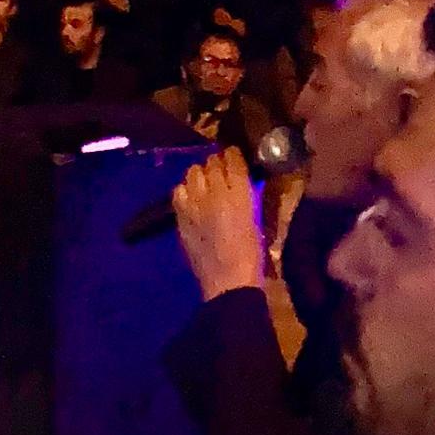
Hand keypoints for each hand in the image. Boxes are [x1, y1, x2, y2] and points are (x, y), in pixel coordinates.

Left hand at [170, 147, 269, 300]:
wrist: (227, 280)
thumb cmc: (250, 254)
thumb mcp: (255, 219)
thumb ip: (245, 197)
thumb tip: (240, 183)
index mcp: (240, 194)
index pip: (232, 161)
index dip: (232, 155)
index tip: (233, 154)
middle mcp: (215, 193)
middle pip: (211, 163)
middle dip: (216, 163)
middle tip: (219, 168)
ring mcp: (194, 203)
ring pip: (192, 172)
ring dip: (199, 174)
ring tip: (205, 181)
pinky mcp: (180, 215)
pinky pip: (178, 191)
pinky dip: (185, 189)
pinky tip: (191, 196)